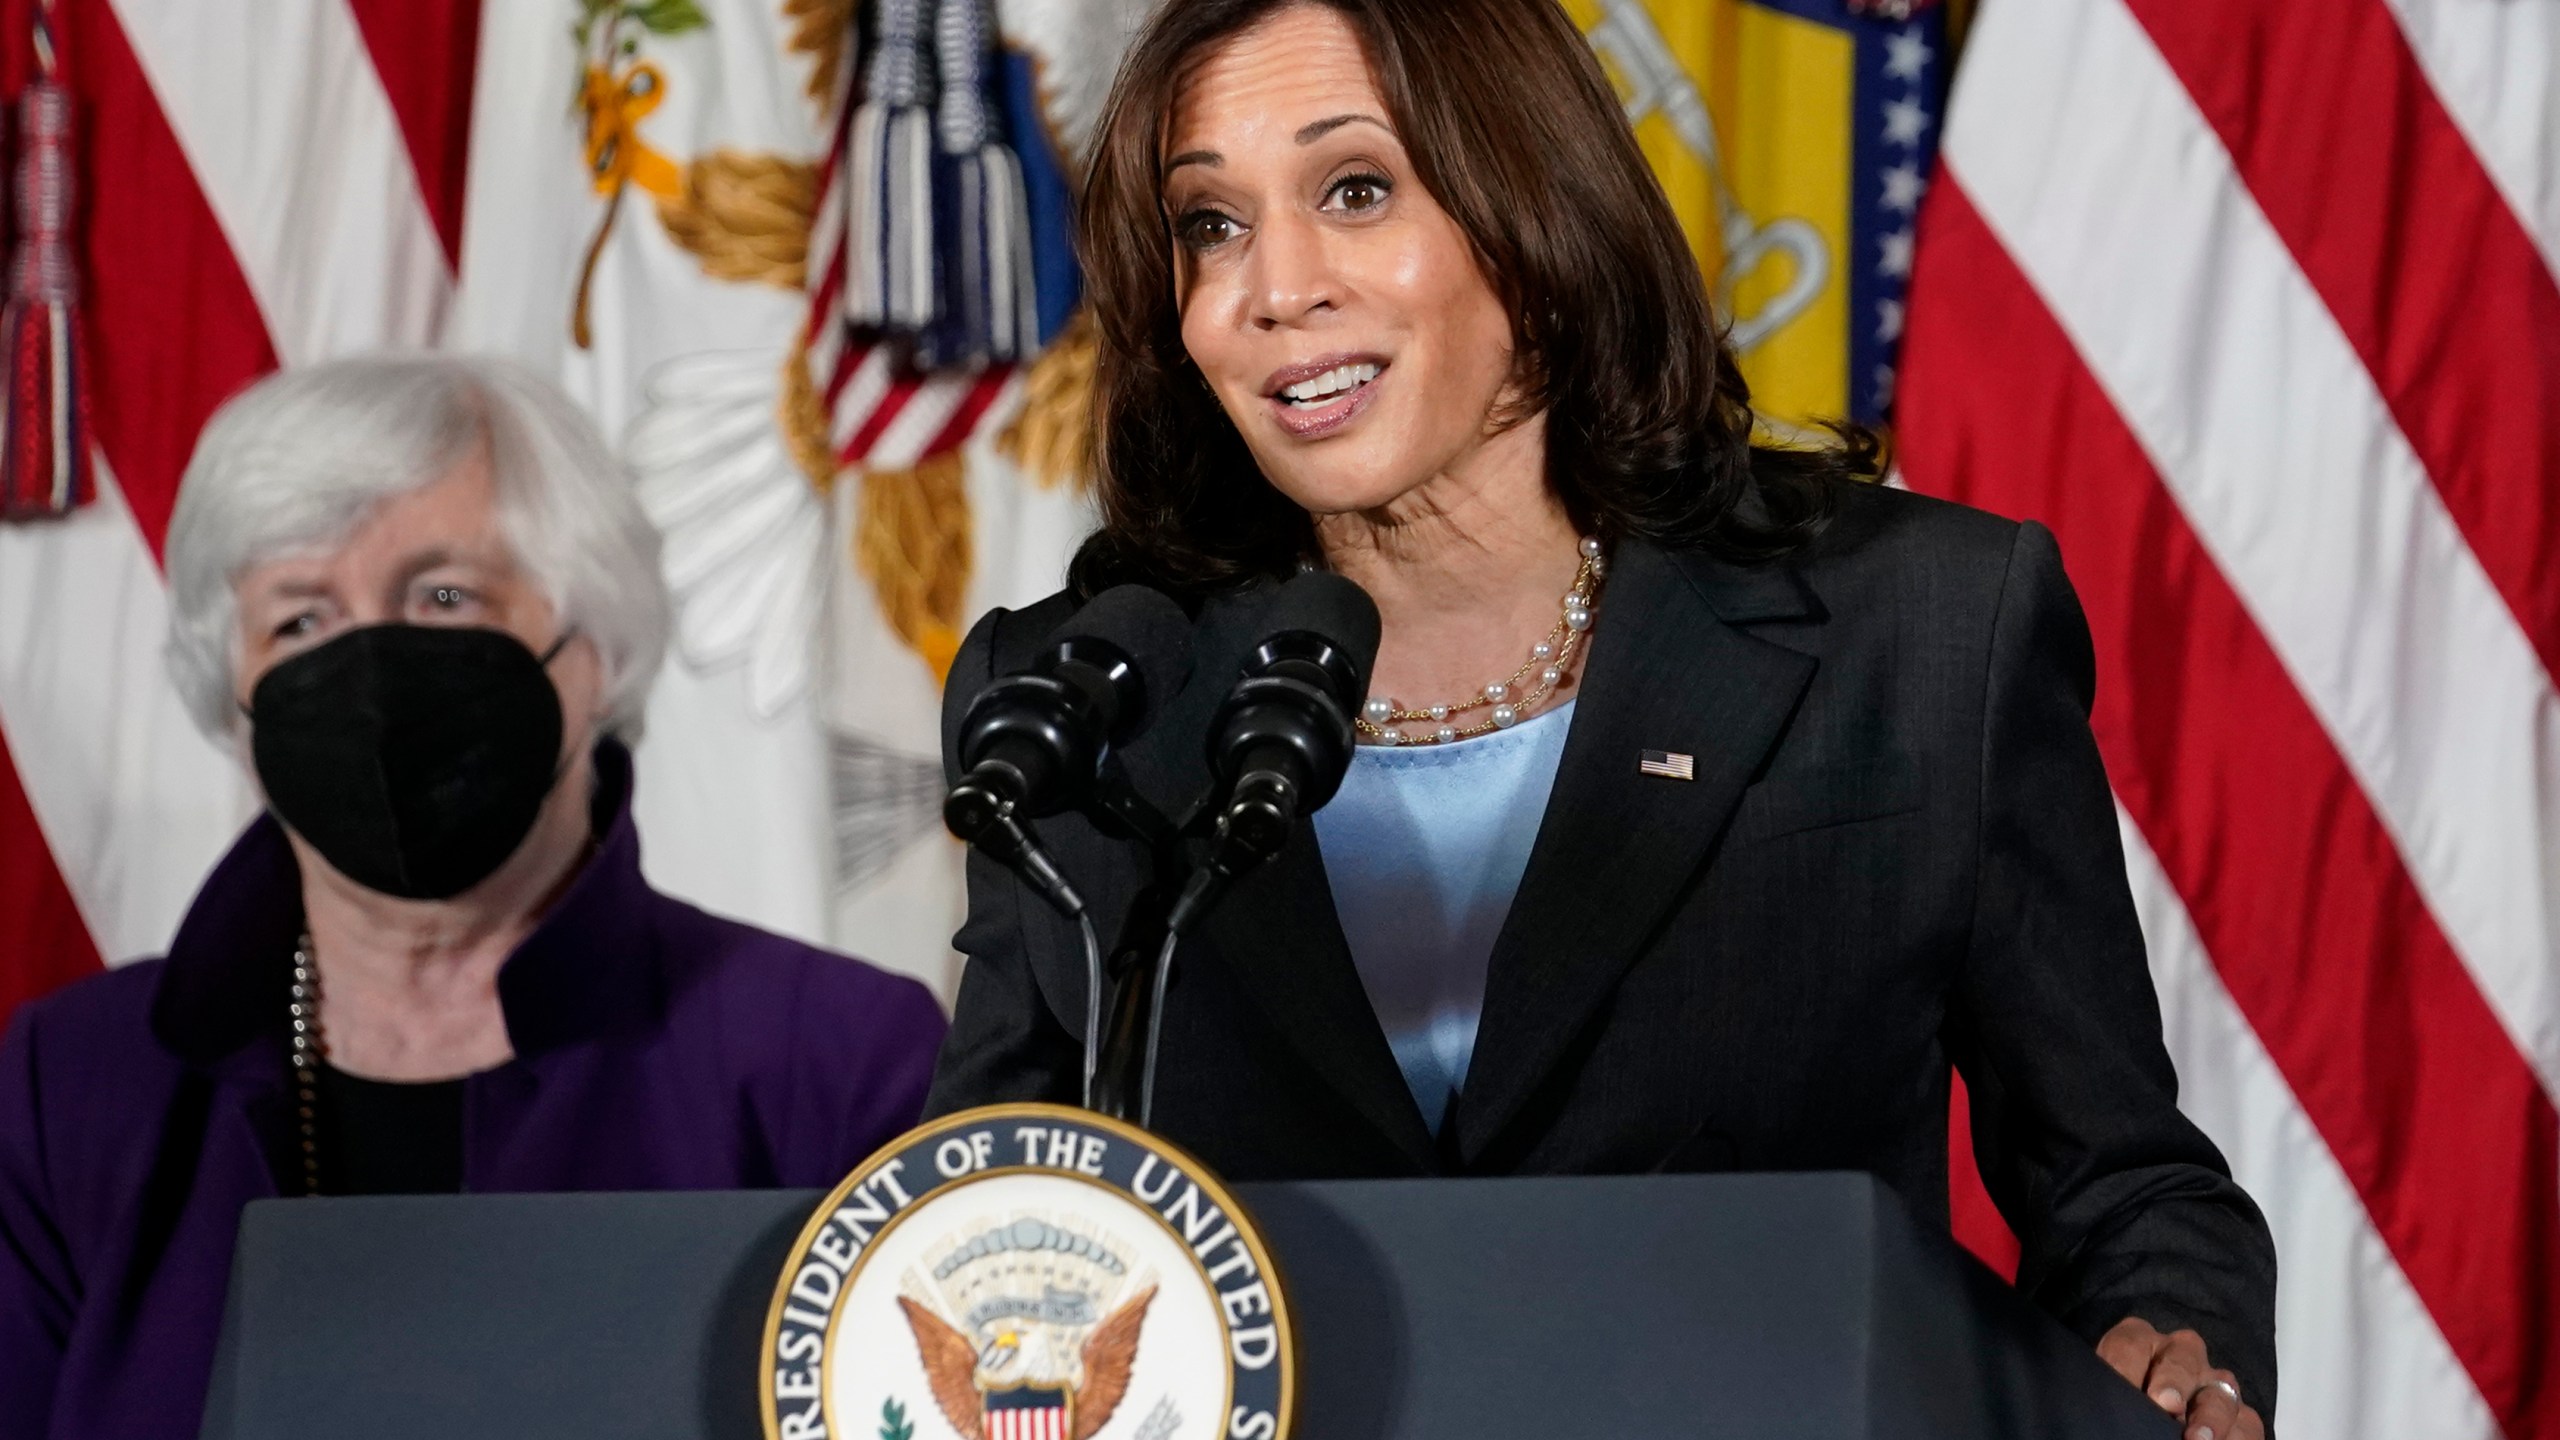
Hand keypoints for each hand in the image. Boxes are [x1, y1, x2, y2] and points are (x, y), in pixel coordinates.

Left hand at [2097, 1316, 2263, 1439]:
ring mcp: (2215, 1384)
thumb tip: (2108, 1415)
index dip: (2124, 1365)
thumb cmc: (2125, 1402)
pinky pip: (2247, 1425)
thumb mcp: (2111, 1392)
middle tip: (2165, 1404)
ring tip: (2196, 1438)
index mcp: (2140, 1343)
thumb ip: (2111, 1394)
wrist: (2156, 1420)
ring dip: (2211, 1417)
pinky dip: (2237, 1438)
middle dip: (2173, 1381)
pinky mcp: (2240, 1417)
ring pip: (2219, 1393)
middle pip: (2182, 1360)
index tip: (2123, 1387)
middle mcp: (2182, 1355)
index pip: (2130, 1344)